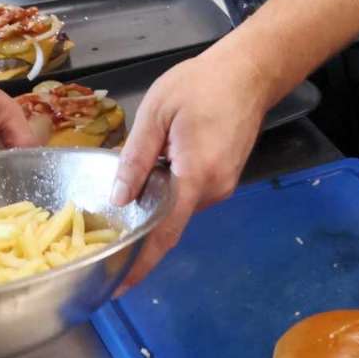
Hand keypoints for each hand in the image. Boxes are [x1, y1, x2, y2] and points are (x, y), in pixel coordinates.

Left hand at [109, 43, 271, 290]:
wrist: (250, 70)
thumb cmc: (201, 84)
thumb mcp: (157, 112)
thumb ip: (136, 158)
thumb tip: (118, 199)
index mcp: (195, 176)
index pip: (164, 232)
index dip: (141, 261)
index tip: (119, 287)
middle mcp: (214, 189)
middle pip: (169, 219)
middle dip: (141, 218)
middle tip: (108, 213)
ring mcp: (224, 185)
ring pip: (180, 205)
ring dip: (157, 198)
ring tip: (134, 177)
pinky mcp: (227, 177)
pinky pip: (191, 192)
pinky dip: (172, 188)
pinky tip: (161, 164)